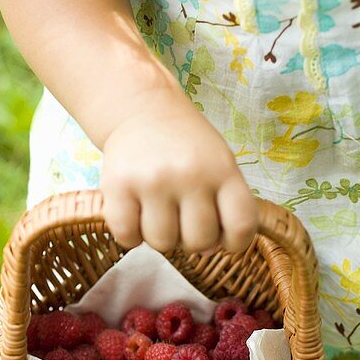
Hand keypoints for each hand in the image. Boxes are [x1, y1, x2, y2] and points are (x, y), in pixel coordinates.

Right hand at [101, 91, 257, 255]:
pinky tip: (135, 214)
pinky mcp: (118, 186)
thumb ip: (223, 206)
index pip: (241, 226)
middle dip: (192, 239)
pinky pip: (128, 237)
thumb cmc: (186, 146)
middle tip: (182, 217)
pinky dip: (131, 235)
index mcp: (223, 170)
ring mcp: (153, 181)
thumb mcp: (219, 164)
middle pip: (200, 242)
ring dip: (160, 236)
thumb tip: (209, 251)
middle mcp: (190, 174)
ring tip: (158, 212)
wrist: (142, 108)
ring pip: (163, 244)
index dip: (235, 243)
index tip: (223, 237)